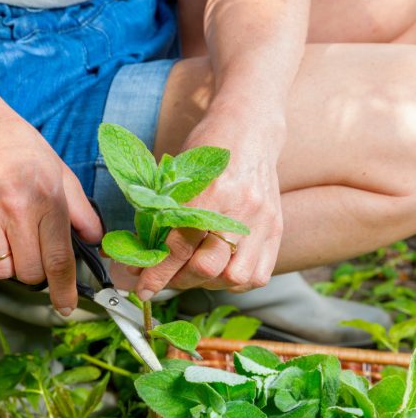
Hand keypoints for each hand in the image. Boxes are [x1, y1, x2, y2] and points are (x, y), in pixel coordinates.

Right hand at [0, 114, 101, 314]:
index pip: (59, 259)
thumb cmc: (25, 153)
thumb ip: (83, 214)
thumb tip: (97, 243)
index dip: (65, 289)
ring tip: (10, 237)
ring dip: (11, 265)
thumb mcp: (63, 177)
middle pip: (30, 272)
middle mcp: (14, 211)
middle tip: (35, 248)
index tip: (67, 305)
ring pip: (2, 272)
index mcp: (46, 201)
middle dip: (38, 270)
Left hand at [136, 112, 284, 298]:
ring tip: (191, 272)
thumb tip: (143, 255)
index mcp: (209, 192)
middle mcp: (239, 210)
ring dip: (206, 282)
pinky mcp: (275, 229)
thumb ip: (162, 216)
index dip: (156, 273)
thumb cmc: (208, 148)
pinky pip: (257, 275)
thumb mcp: (177, 175)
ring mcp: (262, 221)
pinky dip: (234, 282)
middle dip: (177, 280)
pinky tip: (219, 270)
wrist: (251, 129)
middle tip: (164, 277)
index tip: (142, 288)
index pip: (179, 246)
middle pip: (207, 267)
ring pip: (234, 277)